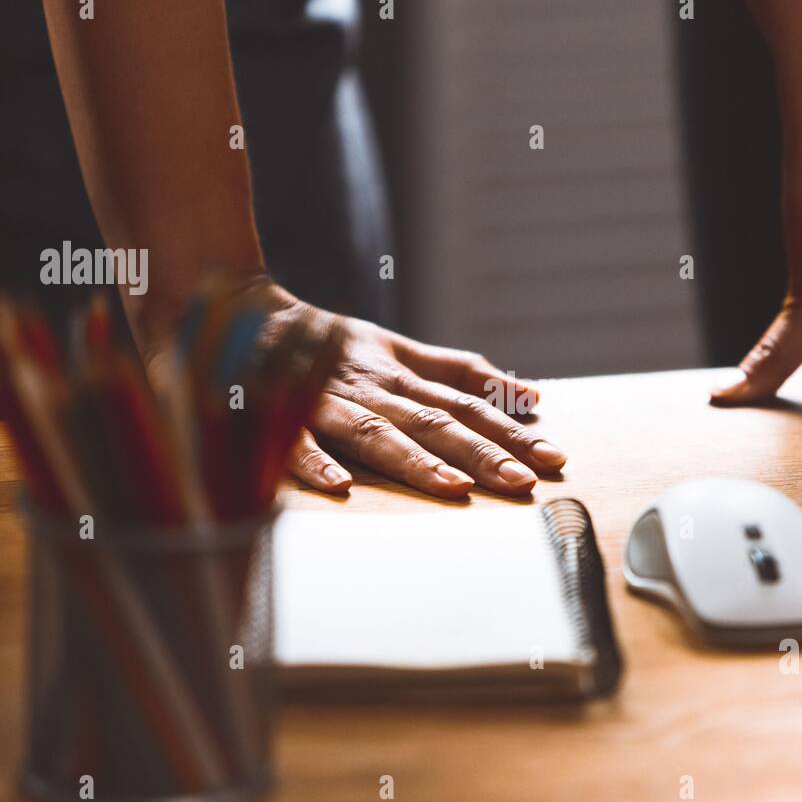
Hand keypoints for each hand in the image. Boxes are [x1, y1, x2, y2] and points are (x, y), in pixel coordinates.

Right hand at [261, 288, 565, 497]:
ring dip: (415, 460)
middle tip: (523, 481)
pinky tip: (339, 487)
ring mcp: (326, 401)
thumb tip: (529, 393)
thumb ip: (461, 372)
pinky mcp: (277, 414)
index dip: (510, 431)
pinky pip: (294, 439)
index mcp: (402, 376)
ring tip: (455, 488)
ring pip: (376, 431)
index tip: (554, 457)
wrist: (247, 314)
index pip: (468, 405)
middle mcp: (373, 388)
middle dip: (481, 452)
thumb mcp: (401, 350)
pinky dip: (315, 461)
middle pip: (434, 420)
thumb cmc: (334, 344)